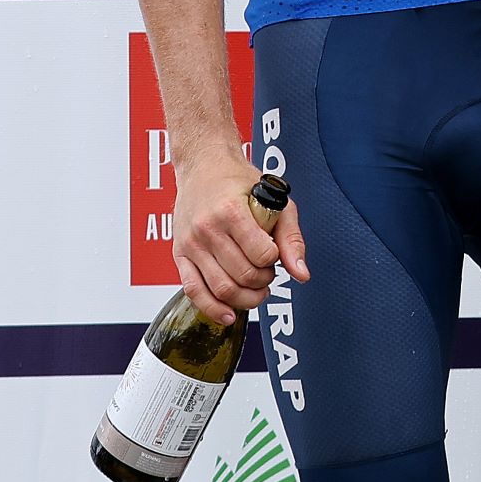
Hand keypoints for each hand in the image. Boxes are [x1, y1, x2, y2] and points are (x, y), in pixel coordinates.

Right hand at [169, 146, 309, 326]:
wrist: (203, 166)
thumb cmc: (240, 182)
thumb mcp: (275, 200)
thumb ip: (291, 237)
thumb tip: (301, 274)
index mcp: (231, 211)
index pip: (261, 254)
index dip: (274, 260)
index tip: (274, 254)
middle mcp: (207, 229)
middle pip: (242, 275)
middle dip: (263, 281)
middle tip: (268, 273)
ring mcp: (190, 244)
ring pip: (220, 288)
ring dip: (245, 297)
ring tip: (256, 289)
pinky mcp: (179, 255)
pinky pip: (193, 291)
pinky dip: (212, 308)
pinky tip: (228, 315)